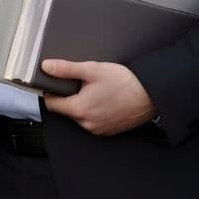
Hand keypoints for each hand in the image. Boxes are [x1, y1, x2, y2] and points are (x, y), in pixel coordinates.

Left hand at [40, 59, 156, 135]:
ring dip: (83, 105)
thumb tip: (47, 67)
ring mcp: (99, 130)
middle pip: (66, 110)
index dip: (51, 92)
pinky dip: (95, 111)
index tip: (54, 83)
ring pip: (81, 116)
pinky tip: (104, 100)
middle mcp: (87, 124)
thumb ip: (66, 69)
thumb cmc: (125, 83)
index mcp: (80, 110)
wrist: (152, 94)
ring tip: (96, 91)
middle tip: (81, 83)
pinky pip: (94, 121)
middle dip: (70, 97)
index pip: (51, 104)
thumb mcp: (92, 70)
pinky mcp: (110, 131)